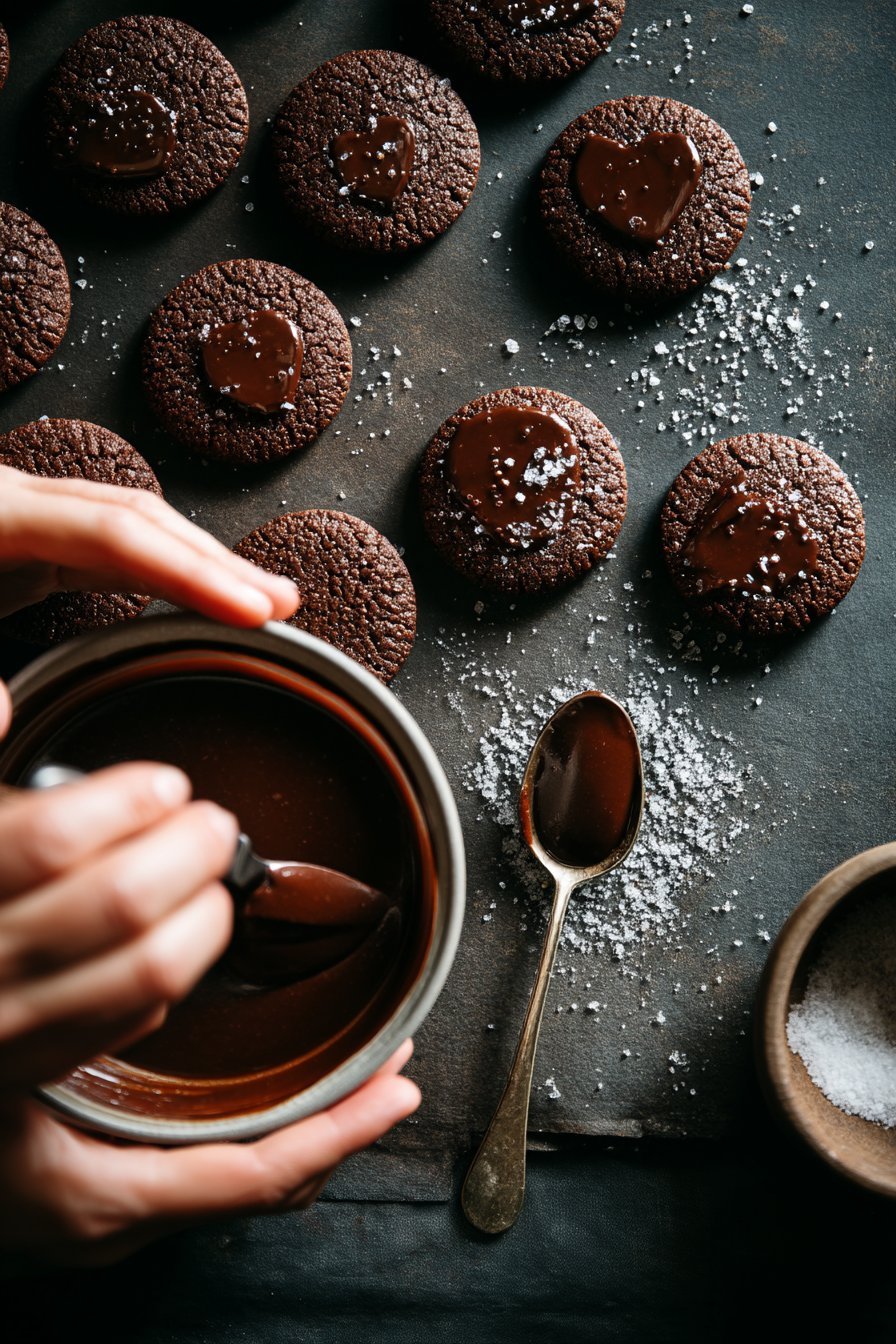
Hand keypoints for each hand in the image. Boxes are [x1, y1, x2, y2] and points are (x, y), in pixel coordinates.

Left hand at [0, 464, 299, 625]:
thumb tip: (4, 715)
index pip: (116, 534)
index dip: (190, 571)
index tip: (251, 611)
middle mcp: (22, 502)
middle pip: (141, 517)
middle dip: (218, 561)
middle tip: (282, 604)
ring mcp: (30, 517)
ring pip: (135, 526)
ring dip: (201, 562)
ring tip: (259, 600)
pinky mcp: (29, 541)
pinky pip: (113, 547)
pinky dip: (164, 571)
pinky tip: (195, 593)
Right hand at [0, 763, 237, 1087]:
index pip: (51, 840)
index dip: (124, 803)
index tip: (162, 783)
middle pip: (117, 904)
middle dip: (187, 852)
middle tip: (210, 824)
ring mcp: (9, 1021)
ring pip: (142, 973)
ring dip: (202, 917)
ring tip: (211, 879)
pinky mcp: (35, 1062)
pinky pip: (129, 1023)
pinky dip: (173, 976)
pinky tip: (180, 936)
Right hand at [0, 1040, 419, 1265]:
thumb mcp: (6, 1085)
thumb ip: (67, 1038)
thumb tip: (130, 985)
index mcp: (106, 1204)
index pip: (259, 1178)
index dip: (338, 1134)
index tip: (396, 1091)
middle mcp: (119, 1223)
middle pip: (263, 1186)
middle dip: (336, 1126)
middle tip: (390, 1068)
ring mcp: (109, 1218)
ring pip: (237, 1182)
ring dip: (301, 1127)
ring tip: (351, 1071)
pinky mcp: (96, 1199)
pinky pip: (202, 1174)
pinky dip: (253, 1133)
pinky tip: (263, 1090)